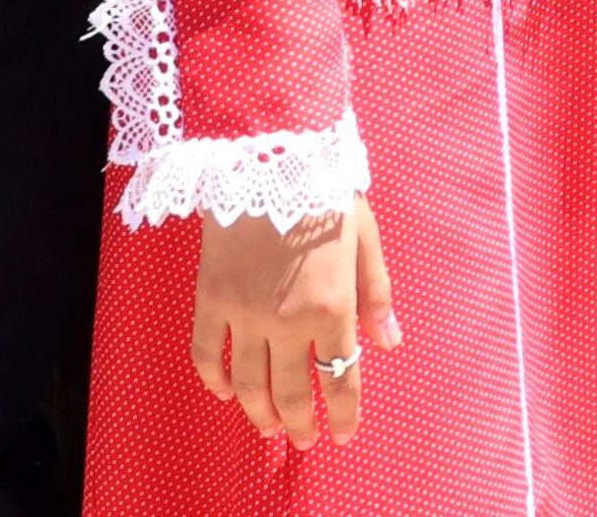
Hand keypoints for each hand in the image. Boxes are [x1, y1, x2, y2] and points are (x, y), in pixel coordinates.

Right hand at [195, 199, 394, 446]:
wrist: (270, 156)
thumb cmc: (326, 193)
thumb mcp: (366, 239)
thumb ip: (376, 295)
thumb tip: (389, 343)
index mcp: (333, 306)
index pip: (339, 379)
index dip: (342, 414)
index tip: (342, 435)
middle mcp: (288, 320)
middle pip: (291, 392)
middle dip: (300, 424)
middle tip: (305, 439)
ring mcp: (245, 313)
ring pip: (249, 384)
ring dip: (260, 414)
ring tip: (270, 427)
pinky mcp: (211, 299)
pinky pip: (208, 353)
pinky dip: (215, 380)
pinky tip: (227, 391)